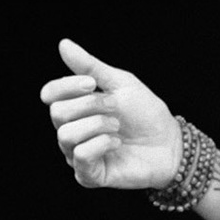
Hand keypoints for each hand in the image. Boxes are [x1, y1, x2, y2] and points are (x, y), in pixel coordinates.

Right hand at [38, 38, 179, 190]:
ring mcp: (78, 155)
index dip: (67, 86)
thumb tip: (63, 44)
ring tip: (118, 126)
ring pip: (65, 135)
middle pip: (57, 113)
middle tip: (115, 106)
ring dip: (97, 125)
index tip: (93, 83)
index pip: (50, 94)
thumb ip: (90, 66)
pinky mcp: (89, 175)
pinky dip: (101, 144)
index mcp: (76, 108)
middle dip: (90, 105)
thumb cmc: (145, 113)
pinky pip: (80, 156)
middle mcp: (72, 131)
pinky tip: (117, 143)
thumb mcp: (120, 83)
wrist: (170, 143)